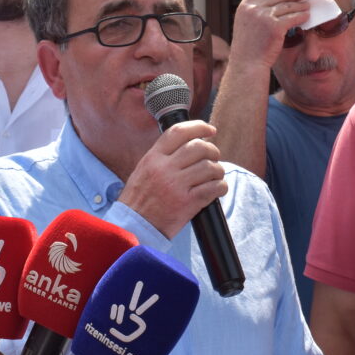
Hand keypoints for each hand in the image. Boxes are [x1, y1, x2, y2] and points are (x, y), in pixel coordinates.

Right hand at [118, 120, 226, 237]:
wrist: (133, 227)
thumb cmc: (139, 200)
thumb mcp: (144, 170)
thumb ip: (163, 156)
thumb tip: (190, 143)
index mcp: (153, 158)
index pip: (178, 132)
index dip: (199, 127)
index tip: (210, 130)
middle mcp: (164, 168)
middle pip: (198, 147)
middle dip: (212, 150)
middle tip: (214, 157)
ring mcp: (176, 186)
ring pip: (209, 167)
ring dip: (218, 170)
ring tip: (215, 176)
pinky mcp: (187, 203)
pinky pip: (214, 188)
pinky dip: (220, 187)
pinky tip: (217, 189)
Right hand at [230, 0, 310, 68]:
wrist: (247, 65)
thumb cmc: (249, 48)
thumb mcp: (246, 24)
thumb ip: (256, 11)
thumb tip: (276, 2)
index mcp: (245, 6)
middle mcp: (254, 8)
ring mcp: (264, 17)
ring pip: (288, 5)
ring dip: (301, 4)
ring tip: (308, 6)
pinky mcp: (275, 27)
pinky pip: (294, 17)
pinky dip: (302, 16)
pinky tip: (307, 17)